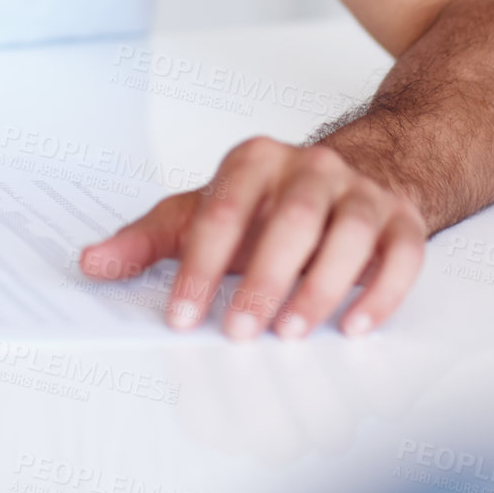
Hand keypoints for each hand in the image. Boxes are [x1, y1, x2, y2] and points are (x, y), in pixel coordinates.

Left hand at [79, 135, 425, 339]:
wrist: (358, 171)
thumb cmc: (270, 204)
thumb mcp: (205, 210)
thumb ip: (150, 239)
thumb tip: (91, 263)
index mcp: (255, 161)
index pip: (222, 209)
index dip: (200, 265)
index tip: (181, 314)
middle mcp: (311, 168)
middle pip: (290, 219)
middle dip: (263, 279)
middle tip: (238, 331)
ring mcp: (361, 193)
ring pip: (348, 234)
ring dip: (320, 287)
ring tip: (290, 332)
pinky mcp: (402, 222)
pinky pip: (401, 255)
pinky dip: (382, 292)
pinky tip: (355, 326)